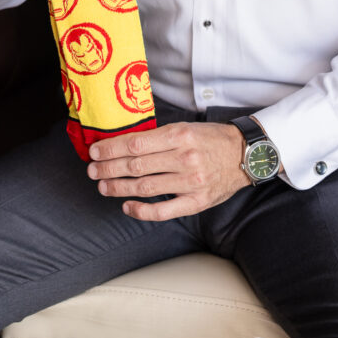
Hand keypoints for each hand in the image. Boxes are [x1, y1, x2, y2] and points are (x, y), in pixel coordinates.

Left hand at [86, 121, 248, 220]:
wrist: (245, 155)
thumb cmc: (211, 139)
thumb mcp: (186, 128)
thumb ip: (159, 137)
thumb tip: (125, 144)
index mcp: (180, 136)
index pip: (136, 144)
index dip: (111, 148)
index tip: (95, 151)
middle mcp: (184, 159)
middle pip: (136, 166)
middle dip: (109, 168)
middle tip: (92, 170)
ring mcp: (191, 182)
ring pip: (145, 187)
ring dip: (119, 187)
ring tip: (103, 186)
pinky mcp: (196, 202)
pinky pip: (164, 210)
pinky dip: (142, 210)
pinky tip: (127, 206)